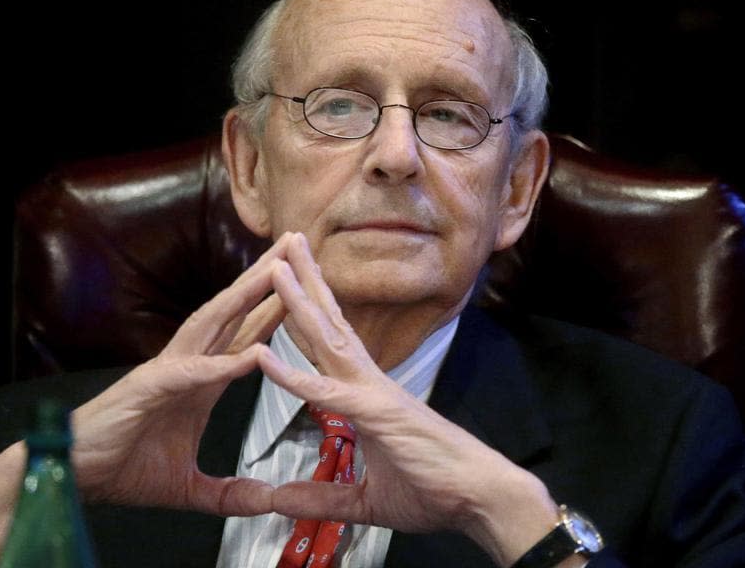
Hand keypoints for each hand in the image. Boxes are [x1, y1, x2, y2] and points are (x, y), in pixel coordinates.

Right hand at [69, 233, 292, 512]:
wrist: (71, 475)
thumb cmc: (123, 467)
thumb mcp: (191, 488)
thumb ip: (229, 493)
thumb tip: (266, 501)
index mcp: (200, 381)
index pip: (246, 336)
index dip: (275, 309)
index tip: (306, 286)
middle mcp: (187, 366)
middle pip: (233, 314)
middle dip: (266, 279)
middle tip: (297, 246)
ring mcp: (166, 373)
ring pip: (212, 326)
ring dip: (244, 297)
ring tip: (275, 271)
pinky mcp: (146, 391)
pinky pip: (188, 374)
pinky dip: (219, 364)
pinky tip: (249, 354)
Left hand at [258, 234, 561, 566]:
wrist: (480, 498)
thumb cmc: (434, 490)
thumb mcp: (364, 501)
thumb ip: (320, 500)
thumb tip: (279, 501)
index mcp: (367, 394)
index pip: (331, 344)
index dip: (309, 313)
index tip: (289, 281)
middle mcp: (370, 383)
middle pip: (329, 324)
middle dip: (305, 282)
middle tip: (283, 243)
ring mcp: (374, 393)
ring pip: (328, 339)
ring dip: (300, 301)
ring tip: (276, 265)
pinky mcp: (376, 413)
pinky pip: (327, 392)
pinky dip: (293, 375)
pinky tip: (264, 356)